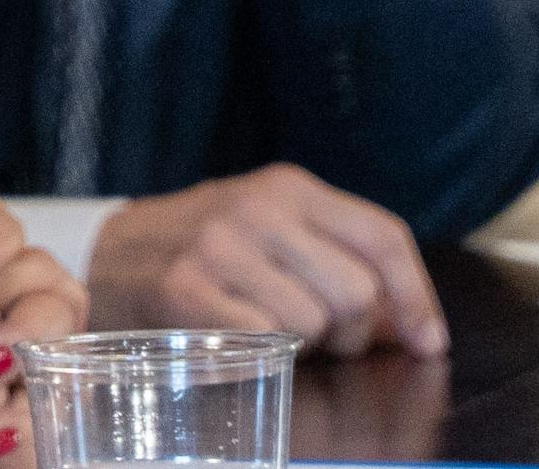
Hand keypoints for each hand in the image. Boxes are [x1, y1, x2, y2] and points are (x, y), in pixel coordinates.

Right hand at [85, 165, 440, 357]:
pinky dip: (266, 353)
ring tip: (277, 333)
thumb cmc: (206, 247)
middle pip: (357, 291)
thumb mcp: (272, 228)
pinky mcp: (186, 288)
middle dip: (355, 333)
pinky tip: (245, 338)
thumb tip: (414, 329)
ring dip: (307, 348)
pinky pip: (264, 340)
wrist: (109, 253)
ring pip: (314, 323)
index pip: (383, 237)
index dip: (417, 297)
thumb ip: (338, 259)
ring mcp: (219, 246)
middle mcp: (258, 207)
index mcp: (290, 186)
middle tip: (329, 340)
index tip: (429, 342)